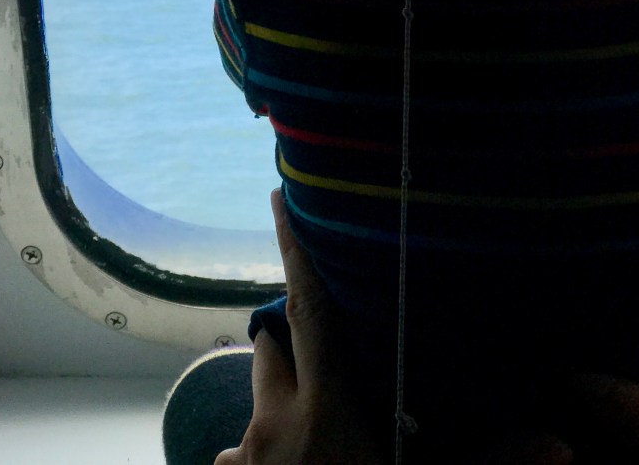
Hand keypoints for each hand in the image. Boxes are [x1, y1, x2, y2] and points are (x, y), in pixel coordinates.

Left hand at [213, 189, 380, 464]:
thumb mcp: (381, 444)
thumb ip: (375, 402)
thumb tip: (394, 365)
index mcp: (324, 405)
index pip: (307, 311)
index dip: (294, 252)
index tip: (279, 200)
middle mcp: (277, 419)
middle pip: (269, 348)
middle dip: (288, 347)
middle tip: (326, 379)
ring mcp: (249, 448)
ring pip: (264, 396)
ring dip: (283, 406)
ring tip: (316, 438)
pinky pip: (244, 447)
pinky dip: (267, 447)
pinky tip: (292, 462)